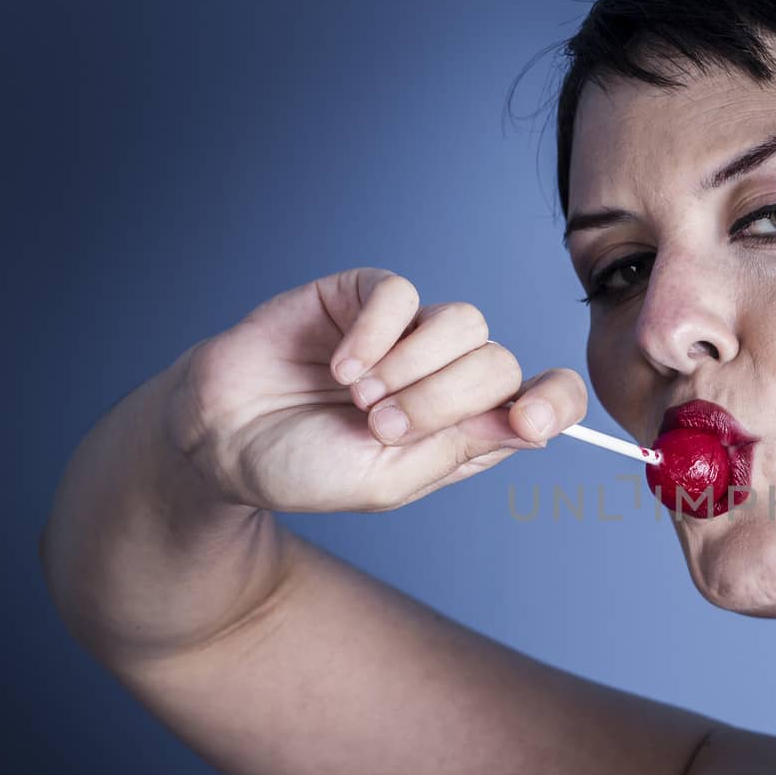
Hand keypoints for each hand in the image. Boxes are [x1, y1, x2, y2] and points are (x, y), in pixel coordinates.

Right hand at [165, 267, 585, 511]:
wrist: (221, 438)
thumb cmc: (303, 468)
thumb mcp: (386, 481)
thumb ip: (457, 449)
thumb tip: (530, 424)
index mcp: (469, 427)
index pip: (546, 400)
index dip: (554, 402)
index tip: (528, 420)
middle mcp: (449, 376)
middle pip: (500, 363)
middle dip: (443, 401)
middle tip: (379, 425)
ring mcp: (410, 333)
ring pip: (464, 322)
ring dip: (411, 368)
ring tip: (358, 398)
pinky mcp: (365, 298)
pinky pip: (403, 294)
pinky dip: (375, 333)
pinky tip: (340, 366)